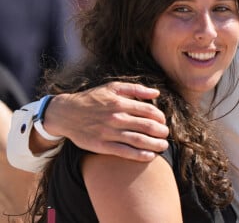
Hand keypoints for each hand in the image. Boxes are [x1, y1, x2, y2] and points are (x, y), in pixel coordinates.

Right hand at [43, 83, 168, 161]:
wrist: (66, 113)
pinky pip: (125, 152)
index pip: (149, 111)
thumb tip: (156, 92)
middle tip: (166, 134)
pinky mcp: (101, 146)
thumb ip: (136, 89)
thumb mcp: (113, 87)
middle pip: (147, 126)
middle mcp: (116, 117)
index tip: (163, 122)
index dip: (160, 117)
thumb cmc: (92, 99)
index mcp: (121, 102)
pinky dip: (140, 155)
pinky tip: (150, 156)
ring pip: (138, 140)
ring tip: (163, 146)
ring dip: (155, 144)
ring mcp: (109, 132)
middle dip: (161, 132)